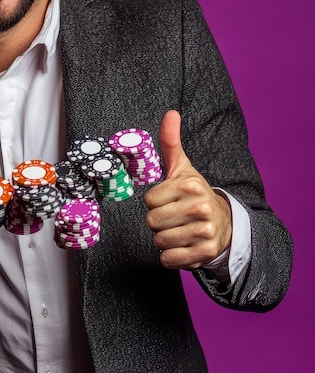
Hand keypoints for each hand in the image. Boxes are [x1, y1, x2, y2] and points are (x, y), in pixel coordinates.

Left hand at [144, 110, 231, 269]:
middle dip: (158, 221)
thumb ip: (171, 142)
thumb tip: (171, 112)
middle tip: (174, 216)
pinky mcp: (205, 254)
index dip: (155, 202)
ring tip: (179, 229)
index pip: (149, 200)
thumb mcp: (182, 167)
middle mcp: (200, 207)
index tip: (169, 200)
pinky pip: (168, 259)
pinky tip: (183, 245)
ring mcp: (205, 232)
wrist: (223, 223)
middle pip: (152, 222)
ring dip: (163, 238)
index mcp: (190, 185)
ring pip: (159, 241)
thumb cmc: (193, 193)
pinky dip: (171, 256)